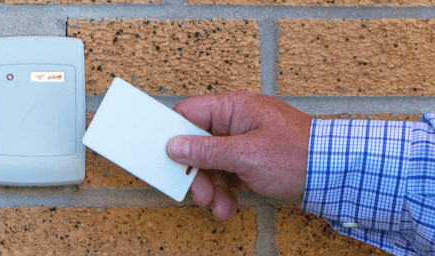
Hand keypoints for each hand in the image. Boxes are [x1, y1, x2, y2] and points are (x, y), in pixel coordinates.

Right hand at [165, 90, 311, 219]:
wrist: (337, 172)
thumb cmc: (299, 155)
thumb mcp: (245, 155)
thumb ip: (206, 150)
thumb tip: (175, 145)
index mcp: (233, 108)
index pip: (188, 113)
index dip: (173, 135)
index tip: (167, 158)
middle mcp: (236, 121)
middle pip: (198, 144)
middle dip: (197, 173)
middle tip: (199, 194)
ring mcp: (244, 140)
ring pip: (212, 163)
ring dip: (212, 188)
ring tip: (219, 206)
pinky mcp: (252, 159)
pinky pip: (228, 173)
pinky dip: (226, 191)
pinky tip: (230, 204)